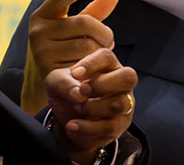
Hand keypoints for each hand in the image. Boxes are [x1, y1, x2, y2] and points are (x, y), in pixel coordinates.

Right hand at [21, 0, 118, 113]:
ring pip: (88, 47)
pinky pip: (82, 67)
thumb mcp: (74, 27)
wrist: (41, 81)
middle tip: (108, 41)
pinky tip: (98, 69)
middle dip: (104, 32)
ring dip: (101, 52)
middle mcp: (38, 31)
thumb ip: (94, 11)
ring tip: (99, 56)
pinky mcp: (49, 73)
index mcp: (42, 15)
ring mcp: (42, 53)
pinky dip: (91, 69)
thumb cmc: (63, 46)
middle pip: (85, 24)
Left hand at [45, 48, 137, 163]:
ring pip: (119, 104)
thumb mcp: (55, 83)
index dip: (92, 64)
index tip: (75, 74)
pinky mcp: (120, 125)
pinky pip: (111, 126)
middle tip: (82, 91)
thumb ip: (62, 82)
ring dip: (93, 108)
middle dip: (102, 85)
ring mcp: (124, 104)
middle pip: (127, 77)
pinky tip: (74, 125)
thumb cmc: (68, 93)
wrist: (69, 119)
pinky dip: (88, 127)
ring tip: (77, 108)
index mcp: (106, 66)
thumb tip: (78, 93)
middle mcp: (120, 82)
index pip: (107, 57)